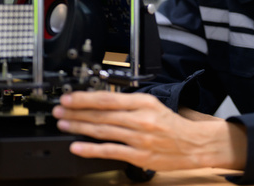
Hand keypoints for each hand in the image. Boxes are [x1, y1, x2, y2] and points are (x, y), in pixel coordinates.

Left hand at [52, 91, 246, 171]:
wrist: (194, 144)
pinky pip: (110, 151)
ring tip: (63, 124)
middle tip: (59, 110)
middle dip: (76, 112)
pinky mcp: (138, 156)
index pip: (108, 99)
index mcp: (144, 102)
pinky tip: (77, 146)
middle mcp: (140, 119)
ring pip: (103, 131)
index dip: (85, 98)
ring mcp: (139, 139)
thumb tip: (104, 101)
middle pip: (101, 115)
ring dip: (79, 127)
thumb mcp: (154, 105)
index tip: (69, 98)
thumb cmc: (173, 125)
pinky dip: (91, 149)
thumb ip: (131, 103)